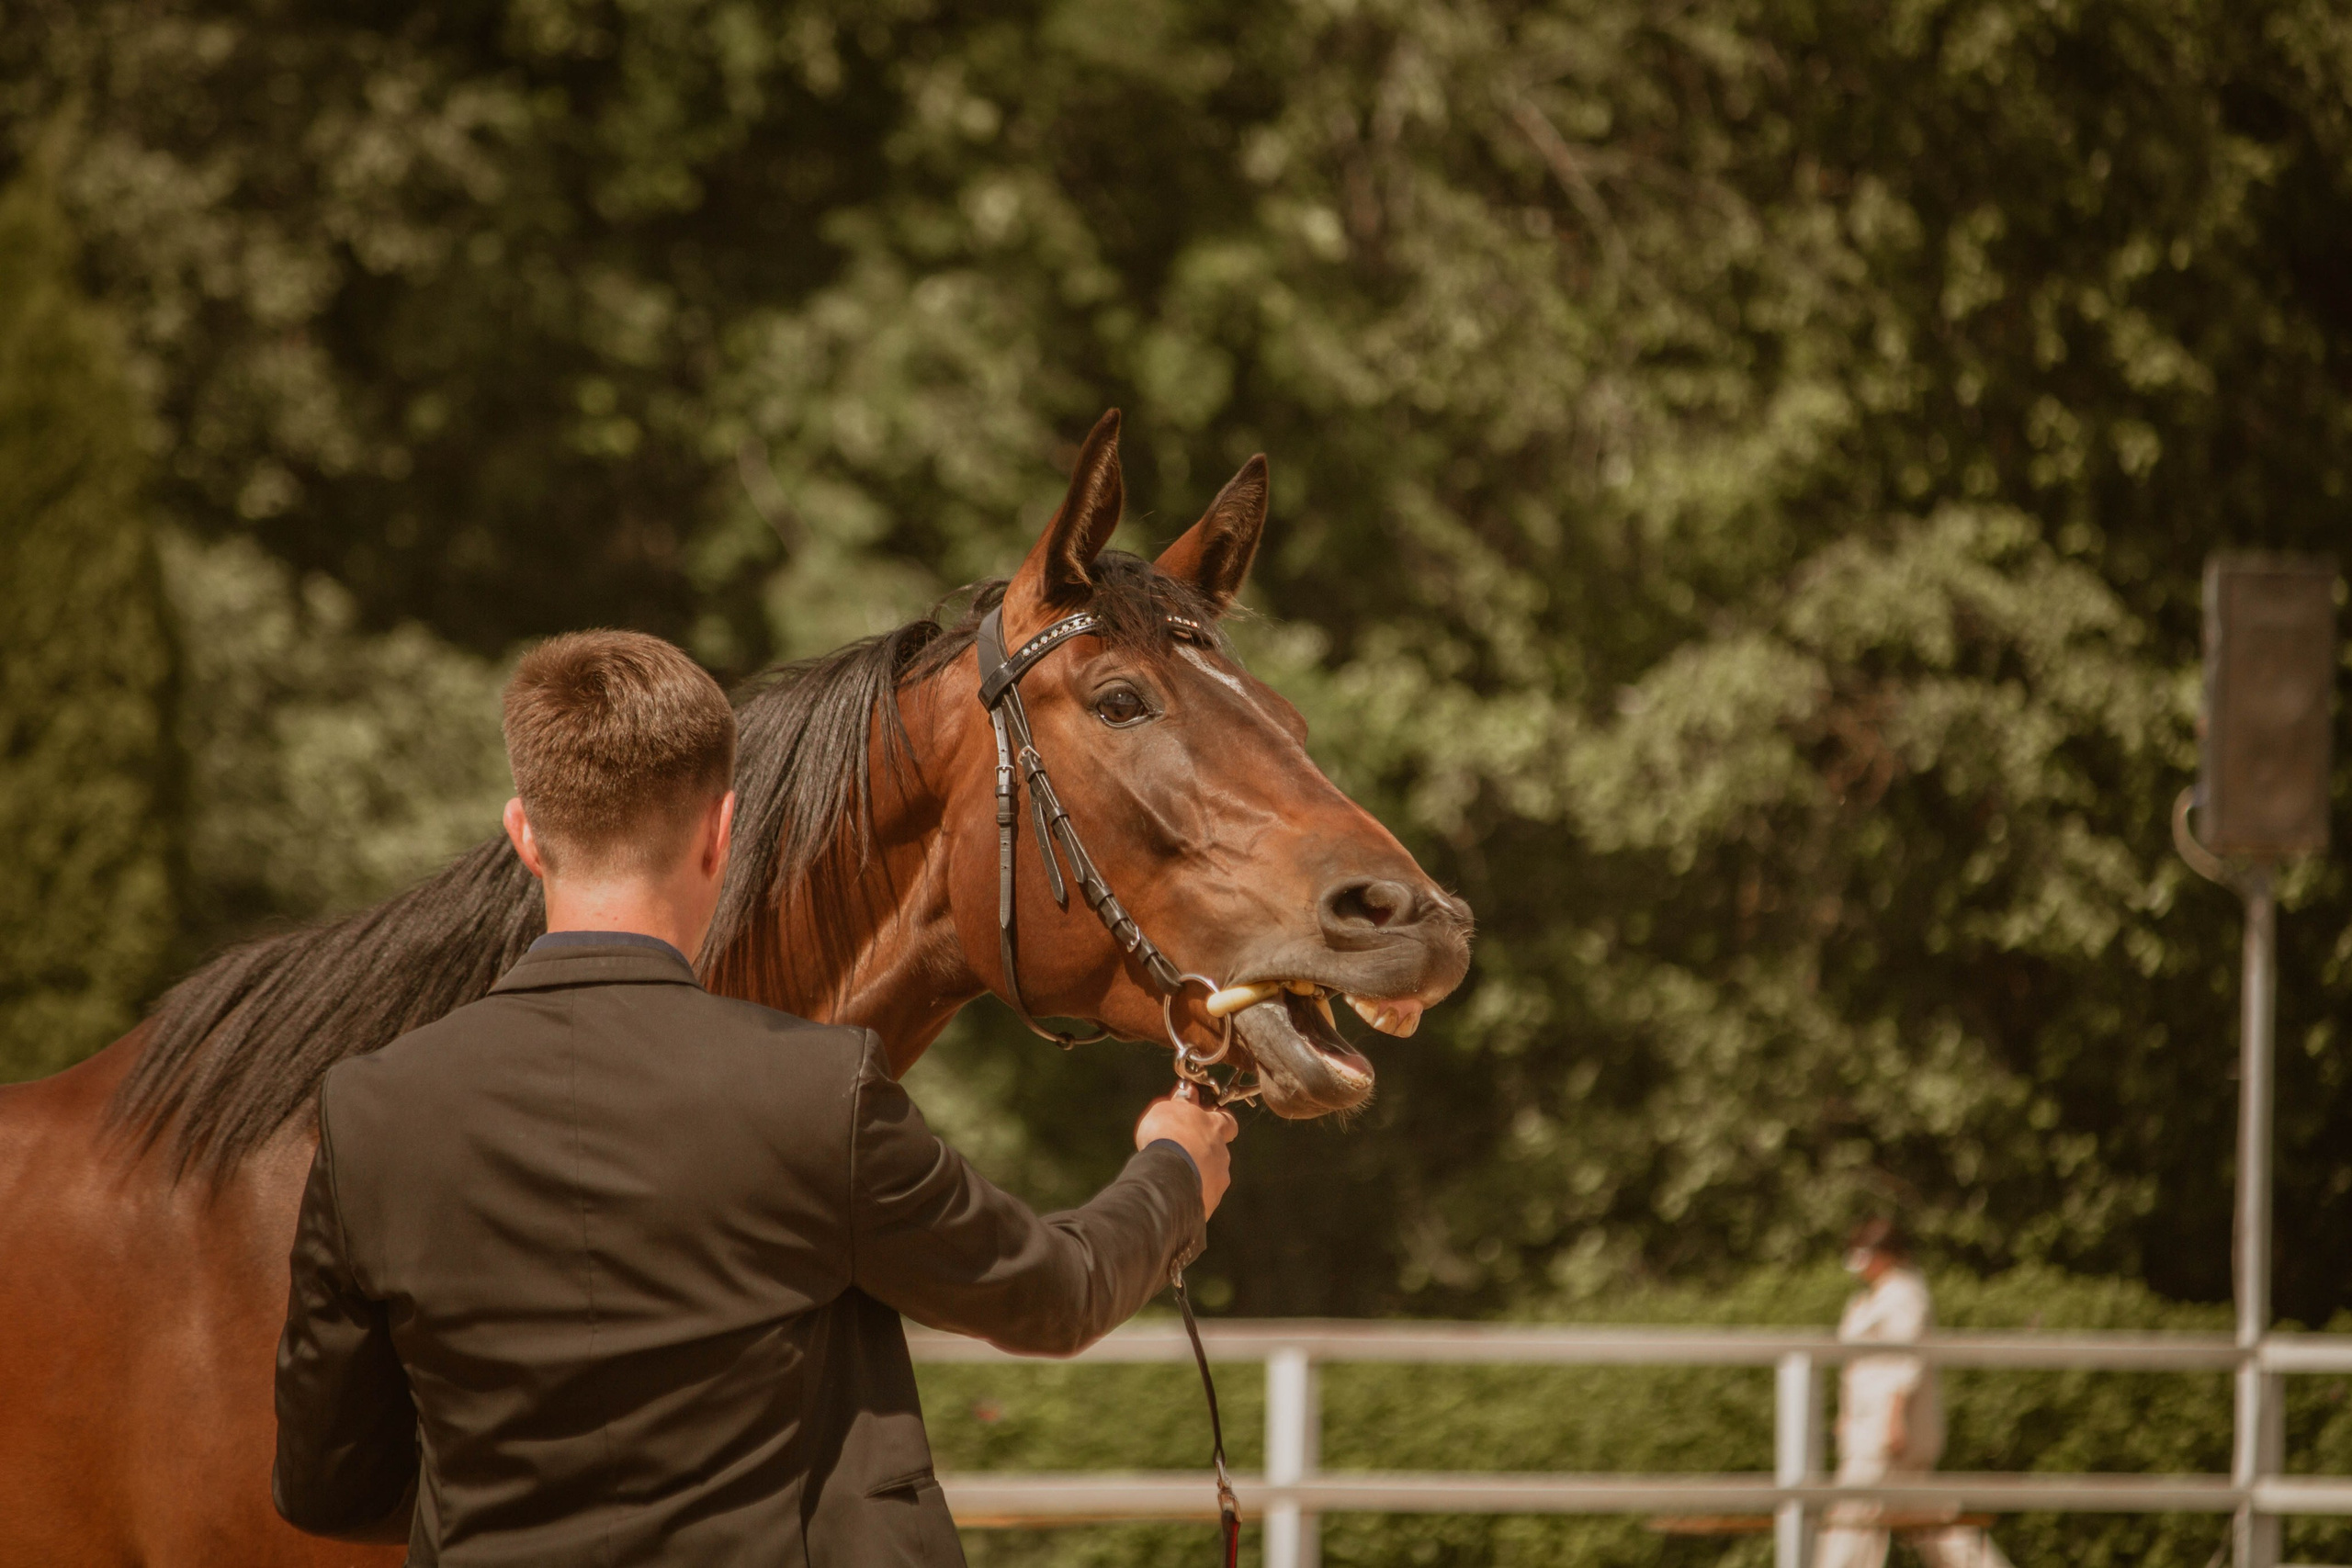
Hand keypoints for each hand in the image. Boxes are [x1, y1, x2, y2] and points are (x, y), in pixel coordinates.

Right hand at [1135, 1091, 1238, 1219]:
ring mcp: (1219, 1181)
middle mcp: (1222, 1154)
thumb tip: (1187, 1093)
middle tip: (1179, 1154)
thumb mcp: (1168, 1109)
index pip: (1228, 1122)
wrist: (1168, 1175)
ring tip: (1172, 1178)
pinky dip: (1190, 1196)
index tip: (1207, 1122)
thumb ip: (1180, 1103)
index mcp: (1215, 1128)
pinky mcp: (1209, 1204)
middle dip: (1202, 1154)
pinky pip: (1201, 1198)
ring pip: (1210, 1177)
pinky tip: (1173, 1196)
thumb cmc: (1167, 1135)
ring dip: (1196, 1176)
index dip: (1220, 1122)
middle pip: (1217, 1153)